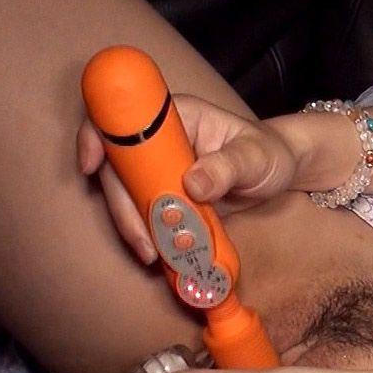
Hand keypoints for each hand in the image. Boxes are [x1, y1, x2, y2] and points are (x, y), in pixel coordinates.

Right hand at [77, 94, 297, 263]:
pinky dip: (150, 235)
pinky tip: (161, 254)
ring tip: (155, 255)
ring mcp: (159, 170)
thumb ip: (229, 166)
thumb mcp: (256, 157)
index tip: (91, 167)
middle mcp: (159, 142)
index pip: (124, 118)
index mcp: (176, 117)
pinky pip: (146, 214)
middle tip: (143, 240)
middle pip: (118, 168)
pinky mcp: (165, 196)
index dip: (99, 138)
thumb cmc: (268, 153)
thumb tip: (193, 183)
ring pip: (128, 196)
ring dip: (134, 227)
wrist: (280, 174)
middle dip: (122, 206)